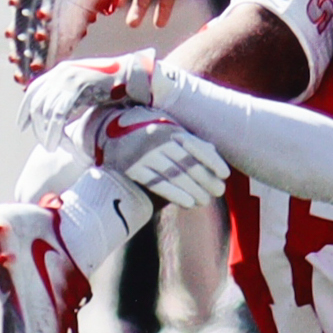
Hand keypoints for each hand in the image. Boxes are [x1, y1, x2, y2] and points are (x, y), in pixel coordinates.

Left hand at [20, 50, 156, 149]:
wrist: (136, 77)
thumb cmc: (117, 87)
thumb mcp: (89, 89)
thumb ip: (73, 97)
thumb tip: (60, 113)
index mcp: (62, 71)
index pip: (33, 90)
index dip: (25, 110)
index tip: (22, 127)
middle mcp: (61, 72)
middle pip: (37, 103)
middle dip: (38, 127)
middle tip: (45, 145)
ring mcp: (69, 77)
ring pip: (46, 111)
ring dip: (47, 133)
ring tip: (53, 148)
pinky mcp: (78, 86)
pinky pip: (59, 113)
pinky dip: (57, 131)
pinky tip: (61, 143)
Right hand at [77, 104, 228, 208]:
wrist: (107, 132)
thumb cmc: (146, 134)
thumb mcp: (167, 130)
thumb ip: (189, 142)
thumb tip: (214, 153)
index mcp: (169, 130)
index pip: (196, 146)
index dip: (212, 161)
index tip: (225, 174)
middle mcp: (157, 140)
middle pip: (187, 164)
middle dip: (206, 179)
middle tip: (219, 192)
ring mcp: (143, 155)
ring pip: (174, 175)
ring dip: (193, 190)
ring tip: (205, 200)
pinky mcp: (131, 168)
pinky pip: (156, 184)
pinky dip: (175, 194)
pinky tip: (188, 202)